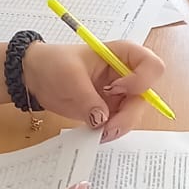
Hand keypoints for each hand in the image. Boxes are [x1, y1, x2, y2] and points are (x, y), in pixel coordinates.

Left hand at [22, 38, 165, 141]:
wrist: (36, 76)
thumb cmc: (54, 64)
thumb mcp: (70, 76)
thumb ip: (88, 98)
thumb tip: (102, 120)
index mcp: (121, 54)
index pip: (152, 65)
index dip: (141, 80)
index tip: (116, 88)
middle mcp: (126, 74)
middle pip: (146, 96)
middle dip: (130, 114)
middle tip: (108, 127)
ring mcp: (120, 93)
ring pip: (134, 113)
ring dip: (121, 126)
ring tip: (100, 133)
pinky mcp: (109, 108)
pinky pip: (119, 122)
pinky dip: (111, 131)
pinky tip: (97, 134)